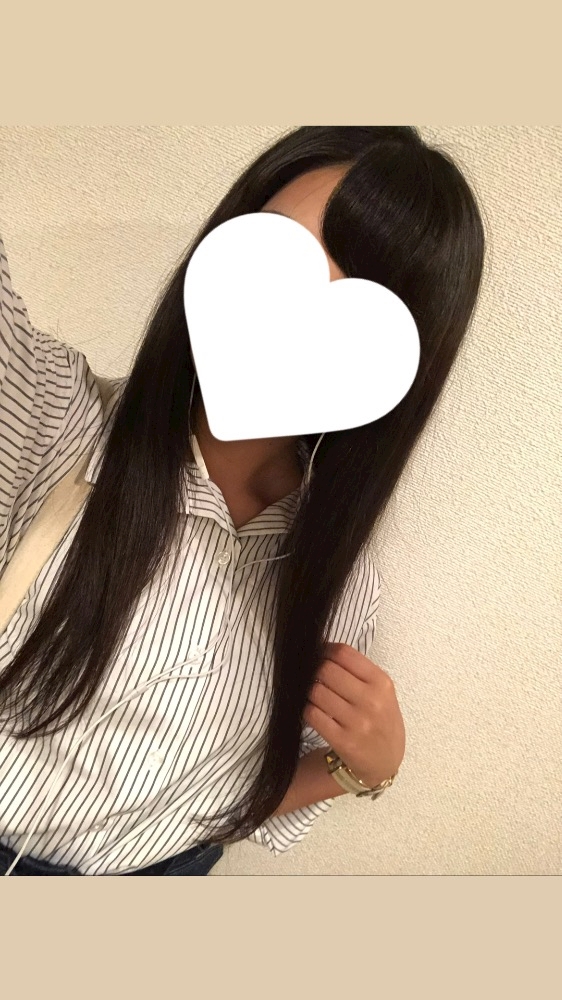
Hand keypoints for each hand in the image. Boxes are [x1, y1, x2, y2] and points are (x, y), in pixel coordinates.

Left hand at [302, 642, 404, 787]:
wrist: (385, 761)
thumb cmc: (380, 718)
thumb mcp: (381, 691)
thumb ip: (357, 671)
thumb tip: (321, 650)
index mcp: (381, 683)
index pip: (344, 654)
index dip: (324, 650)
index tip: (318, 653)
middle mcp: (371, 701)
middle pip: (326, 670)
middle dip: (315, 671)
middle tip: (313, 676)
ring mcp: (357, 722)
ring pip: (316, 692)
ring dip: (310, 692)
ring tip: (315, 695)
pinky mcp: (343, 741)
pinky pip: (312, 715)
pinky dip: (308, 710)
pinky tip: (314, 711)